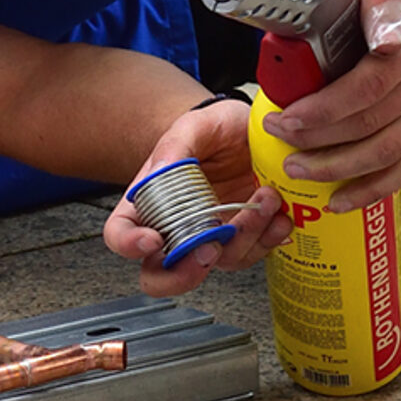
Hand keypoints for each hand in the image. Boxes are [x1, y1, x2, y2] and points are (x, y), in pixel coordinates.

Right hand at [103, 98, 292, 296]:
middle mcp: (175, 227)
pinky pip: (252, 253)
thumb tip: (162, 169)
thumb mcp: (195, 125)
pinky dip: (269, 238)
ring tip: (265, 198)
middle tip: (209, 250)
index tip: (154, 239)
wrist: (253, 129)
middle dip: (183, 275)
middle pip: (158, 274)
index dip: (129, 244)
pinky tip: (280, 215)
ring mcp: (210, 237)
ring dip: (244, 238)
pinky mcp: (243, 237)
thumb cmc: (214, 128)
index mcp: (149, 201)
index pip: (121, 233)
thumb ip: (176, 145)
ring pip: (216, 263)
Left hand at [258, 0, 400, 210]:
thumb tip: (349, 27)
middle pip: (372, 121)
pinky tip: (337, 201)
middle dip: (317, 137)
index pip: (369, 82)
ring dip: (335, 167)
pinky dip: (370, 190)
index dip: (326, 107)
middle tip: (276, 135)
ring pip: (385, 151)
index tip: (287, 116)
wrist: (395, 6)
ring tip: (294, 168)